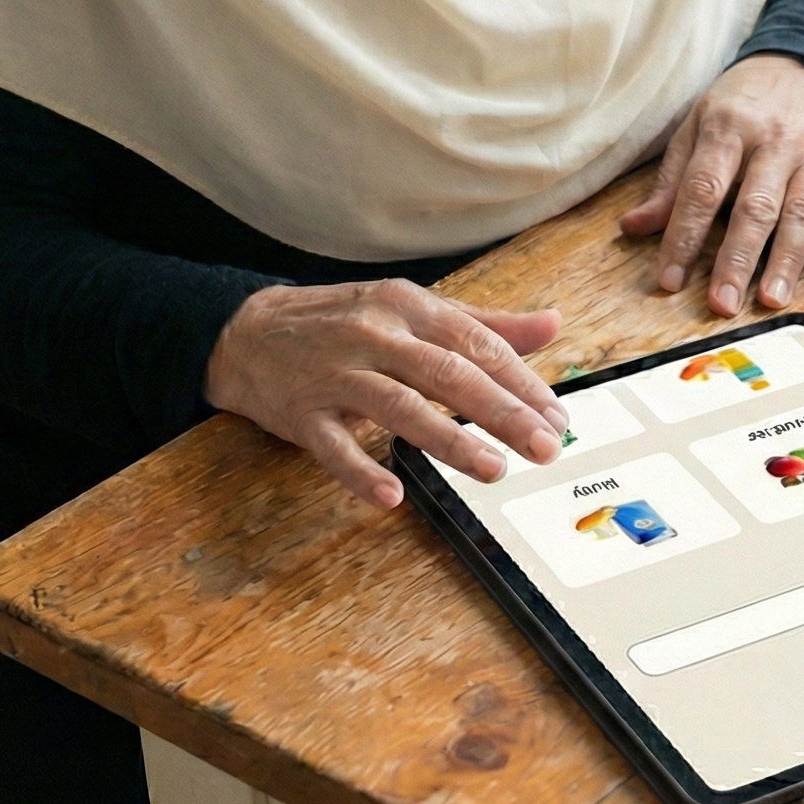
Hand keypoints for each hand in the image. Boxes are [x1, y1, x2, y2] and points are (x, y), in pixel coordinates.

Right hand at [204, 280, 566, 507]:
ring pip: (400, 407)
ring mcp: (335, 374)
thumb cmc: (344, 323)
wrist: (247, 331)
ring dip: (449, 440)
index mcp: (408, 307)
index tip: (557, 415)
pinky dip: (361, 472)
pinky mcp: (300, 413)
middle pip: (448, 374)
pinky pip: (332, 447)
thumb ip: (482, 324)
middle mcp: (375, 335)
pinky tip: (392, 496)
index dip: (521, 381)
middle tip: (544, 447)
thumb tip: (553, 326)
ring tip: (493, 469)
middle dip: (502, 412)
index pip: (476, 345)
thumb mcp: (412, 311)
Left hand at [620, 54, 803, 315]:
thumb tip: (633, 227)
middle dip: (738, 258)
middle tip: (723, 304)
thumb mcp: (697, 126)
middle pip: (755, 207)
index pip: (703, 188)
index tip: (669, 280)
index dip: (684, 235)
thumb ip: (670, 181)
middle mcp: (774, 143)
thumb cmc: (741, 102)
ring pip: (801, 213)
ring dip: (787, 260)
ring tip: (772, 300)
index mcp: (728, 128)